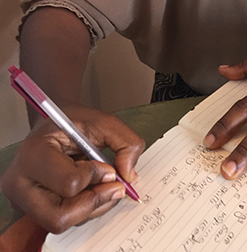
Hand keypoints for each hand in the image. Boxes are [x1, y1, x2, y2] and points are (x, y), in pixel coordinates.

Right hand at [0, 106, 144, 232]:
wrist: (52, 124)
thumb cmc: (72, 122)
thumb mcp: (102, 121)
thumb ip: (125, 142)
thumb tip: (129, 176)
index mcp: (34, 153)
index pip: (69, 183)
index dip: (96, 176)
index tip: (106, 164)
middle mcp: (20, 182)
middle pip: (60, 216)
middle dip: (94, 202)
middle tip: (113, 186)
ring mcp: (23, 199)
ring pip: (63, 222)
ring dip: (92, 206)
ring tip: (100, 182)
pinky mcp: (32, 209)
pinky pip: (63, 220)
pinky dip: (85, 208)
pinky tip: (89, 187)